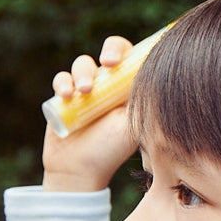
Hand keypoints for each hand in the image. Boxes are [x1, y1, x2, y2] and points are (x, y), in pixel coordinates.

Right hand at [42, 36, 138, 191]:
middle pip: (111, 49)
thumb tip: (159, 74)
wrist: (80, 171)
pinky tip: (67, 96)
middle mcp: (108, 84)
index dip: (133, 51)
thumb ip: (142, 100)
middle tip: (109, 63)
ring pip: (83, 63)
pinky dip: (63, 82)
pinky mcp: (63, 96)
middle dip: (111, 50)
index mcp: (128, 88)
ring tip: (85, 91)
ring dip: (83, 71)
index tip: (129, 60)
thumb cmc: (111, 151)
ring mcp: (84, 89)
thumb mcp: (133, 125)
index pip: (133, 57)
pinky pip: (61, 78)